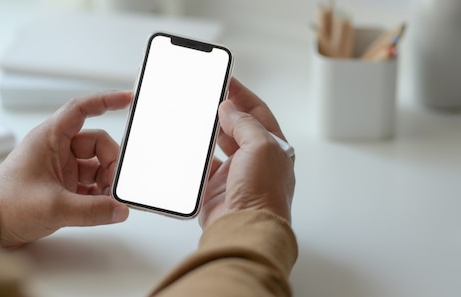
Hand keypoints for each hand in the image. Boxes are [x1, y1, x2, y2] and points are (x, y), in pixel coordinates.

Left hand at [0, 91, 131, 248]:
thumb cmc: (7, 205)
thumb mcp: (54, 207)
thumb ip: (92, 210)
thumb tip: (119, 209)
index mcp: (49, 138)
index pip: (82, 109)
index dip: (106, 101)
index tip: (127, 100)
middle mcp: (56, 149)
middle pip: (97, 144)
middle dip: (111, 162)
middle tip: (115, 184)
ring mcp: (61, 167)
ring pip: (96, 165)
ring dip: (106, 180)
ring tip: (107, 200)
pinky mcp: (63, 185)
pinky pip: (91, 183)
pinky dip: (100, 193)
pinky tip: (102, 206)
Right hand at [199, 78, 294, 227]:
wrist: (245, 229)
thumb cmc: (263, 193)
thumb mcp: (260, 146)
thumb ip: (245, 123)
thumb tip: (229, 108)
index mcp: (273, 147)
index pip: (257, 112)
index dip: (242, 95)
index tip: (225, 81)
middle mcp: (255, 160)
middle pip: (236, 127)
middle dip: (222, 113)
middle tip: (206, 98)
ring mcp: (234, 175)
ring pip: (217, 146)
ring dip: (207, 133)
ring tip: (195, 118)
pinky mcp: (214, 189)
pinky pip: (201, 167)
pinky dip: (194, 158)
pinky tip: (187, 148)